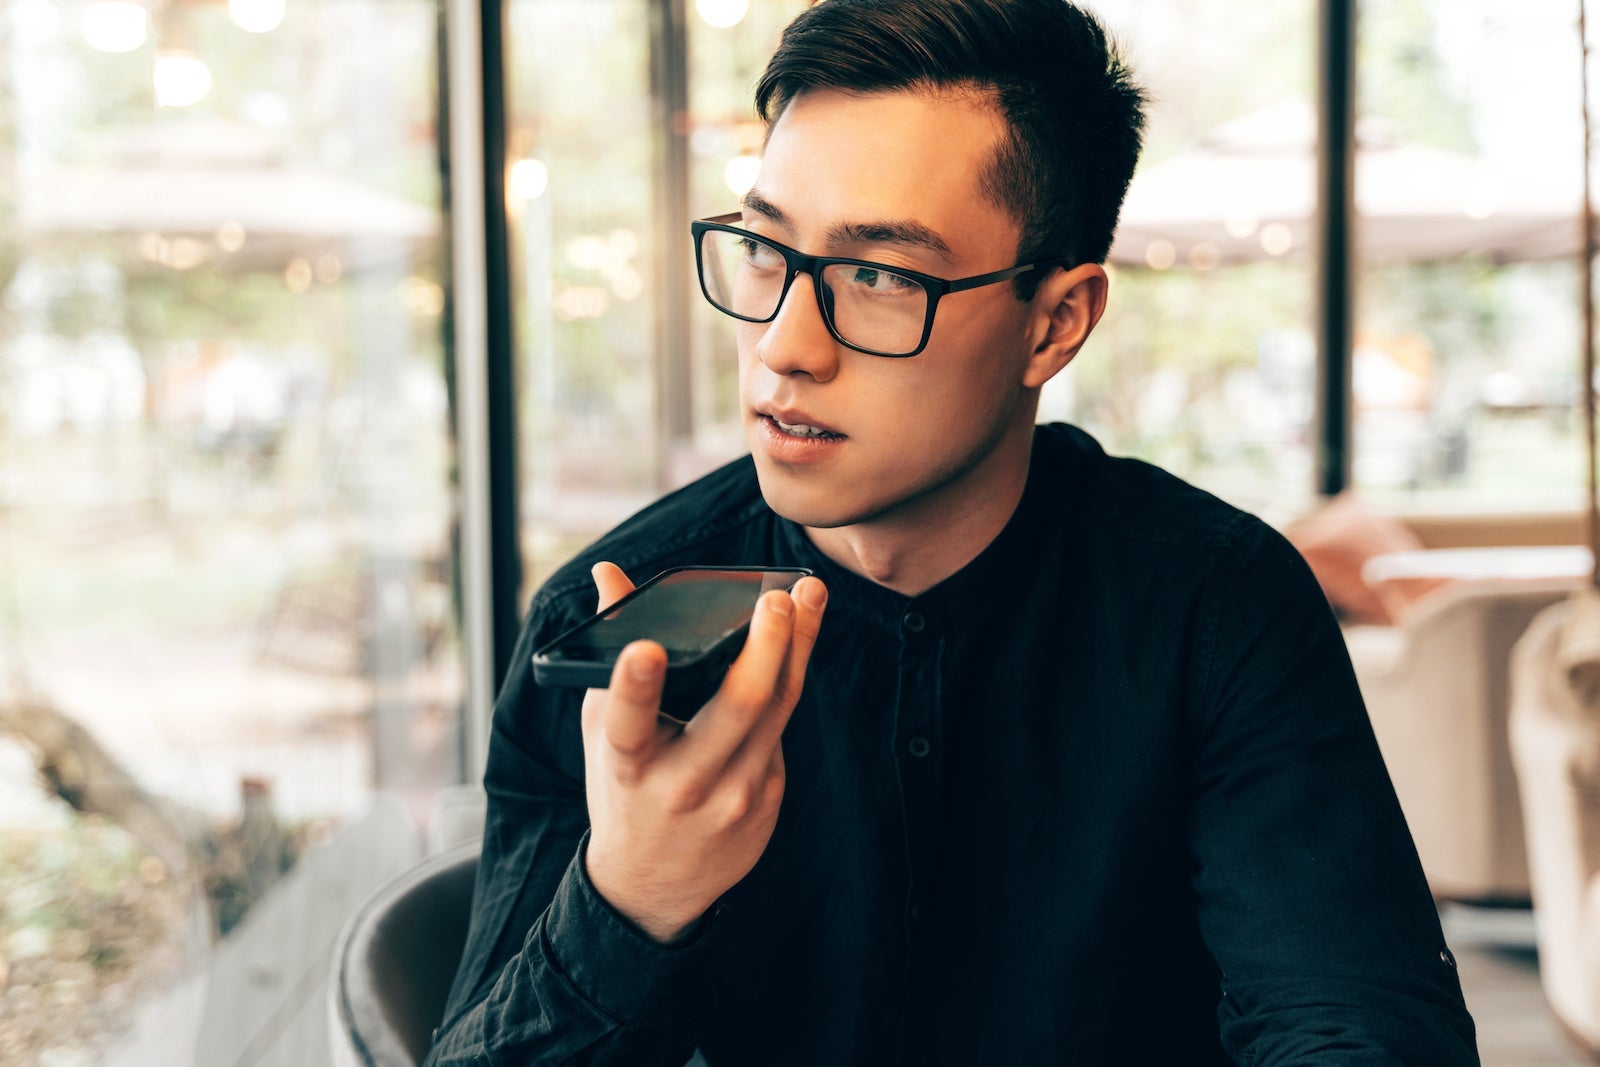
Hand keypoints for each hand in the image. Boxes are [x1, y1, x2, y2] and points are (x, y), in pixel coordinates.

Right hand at [580, 561, 827, 942]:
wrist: (653, 887)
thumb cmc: (623, 790)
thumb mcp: (601, 731)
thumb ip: (611, 653)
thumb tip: (607, 573)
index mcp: (629, 765)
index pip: (628, 723)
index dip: (635, 687)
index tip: (646, 649)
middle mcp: (684, 784)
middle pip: (737, 708)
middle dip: (764, 646)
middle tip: (778, 597)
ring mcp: (734, 797)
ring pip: (777, 710)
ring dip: (798, 647)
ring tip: (810, 595)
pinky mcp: (768, 800)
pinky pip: (781, 728)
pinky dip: (784, 681)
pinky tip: (795, 643)